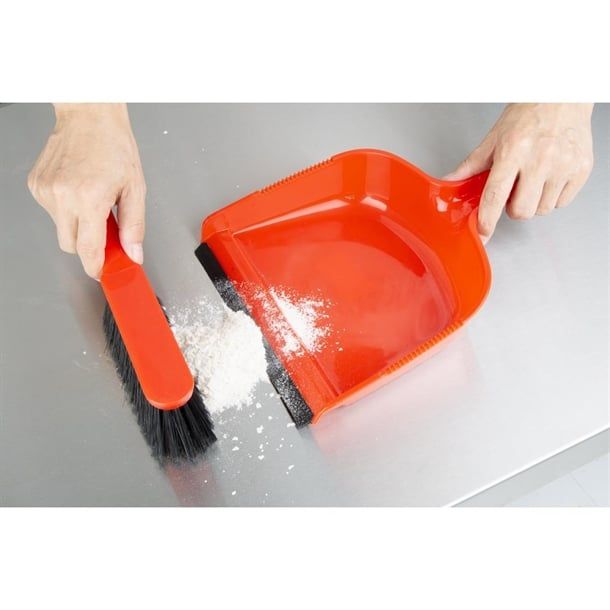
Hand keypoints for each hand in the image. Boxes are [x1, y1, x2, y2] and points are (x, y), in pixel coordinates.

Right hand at [28, 103, 146, 278]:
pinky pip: (52, 212)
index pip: (87, 249)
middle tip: (105, 229)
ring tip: (92, 198)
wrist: (89, 116)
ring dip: (77, 223)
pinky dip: (66, 208)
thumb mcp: (135, 188)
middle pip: (70, 245)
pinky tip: (78, 189)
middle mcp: (63, 195)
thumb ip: (134, 226)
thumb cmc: (114, 145)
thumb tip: (133, 253)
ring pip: (60, 228)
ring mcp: (46, 190)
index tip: (101, 272)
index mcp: (89, 197)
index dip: (95, 266)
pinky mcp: (36, 185)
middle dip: (88, 245)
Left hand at [444, 103, 593, 240]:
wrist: (563, 97)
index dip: (487, 219)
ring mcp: (563, 166)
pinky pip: (561, 203)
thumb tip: (449, 182)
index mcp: (513, 151)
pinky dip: (553, 196)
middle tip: (514, 189)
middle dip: (512, 207)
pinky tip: (549, 177)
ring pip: (541, 210)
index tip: (484, 232)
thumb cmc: (528, 115)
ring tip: (533, 178)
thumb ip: (470, 166)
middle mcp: (540, 159)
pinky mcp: (581, 170)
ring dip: (533, 202)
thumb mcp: (493, 139)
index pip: (495, 195)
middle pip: (521, 211)